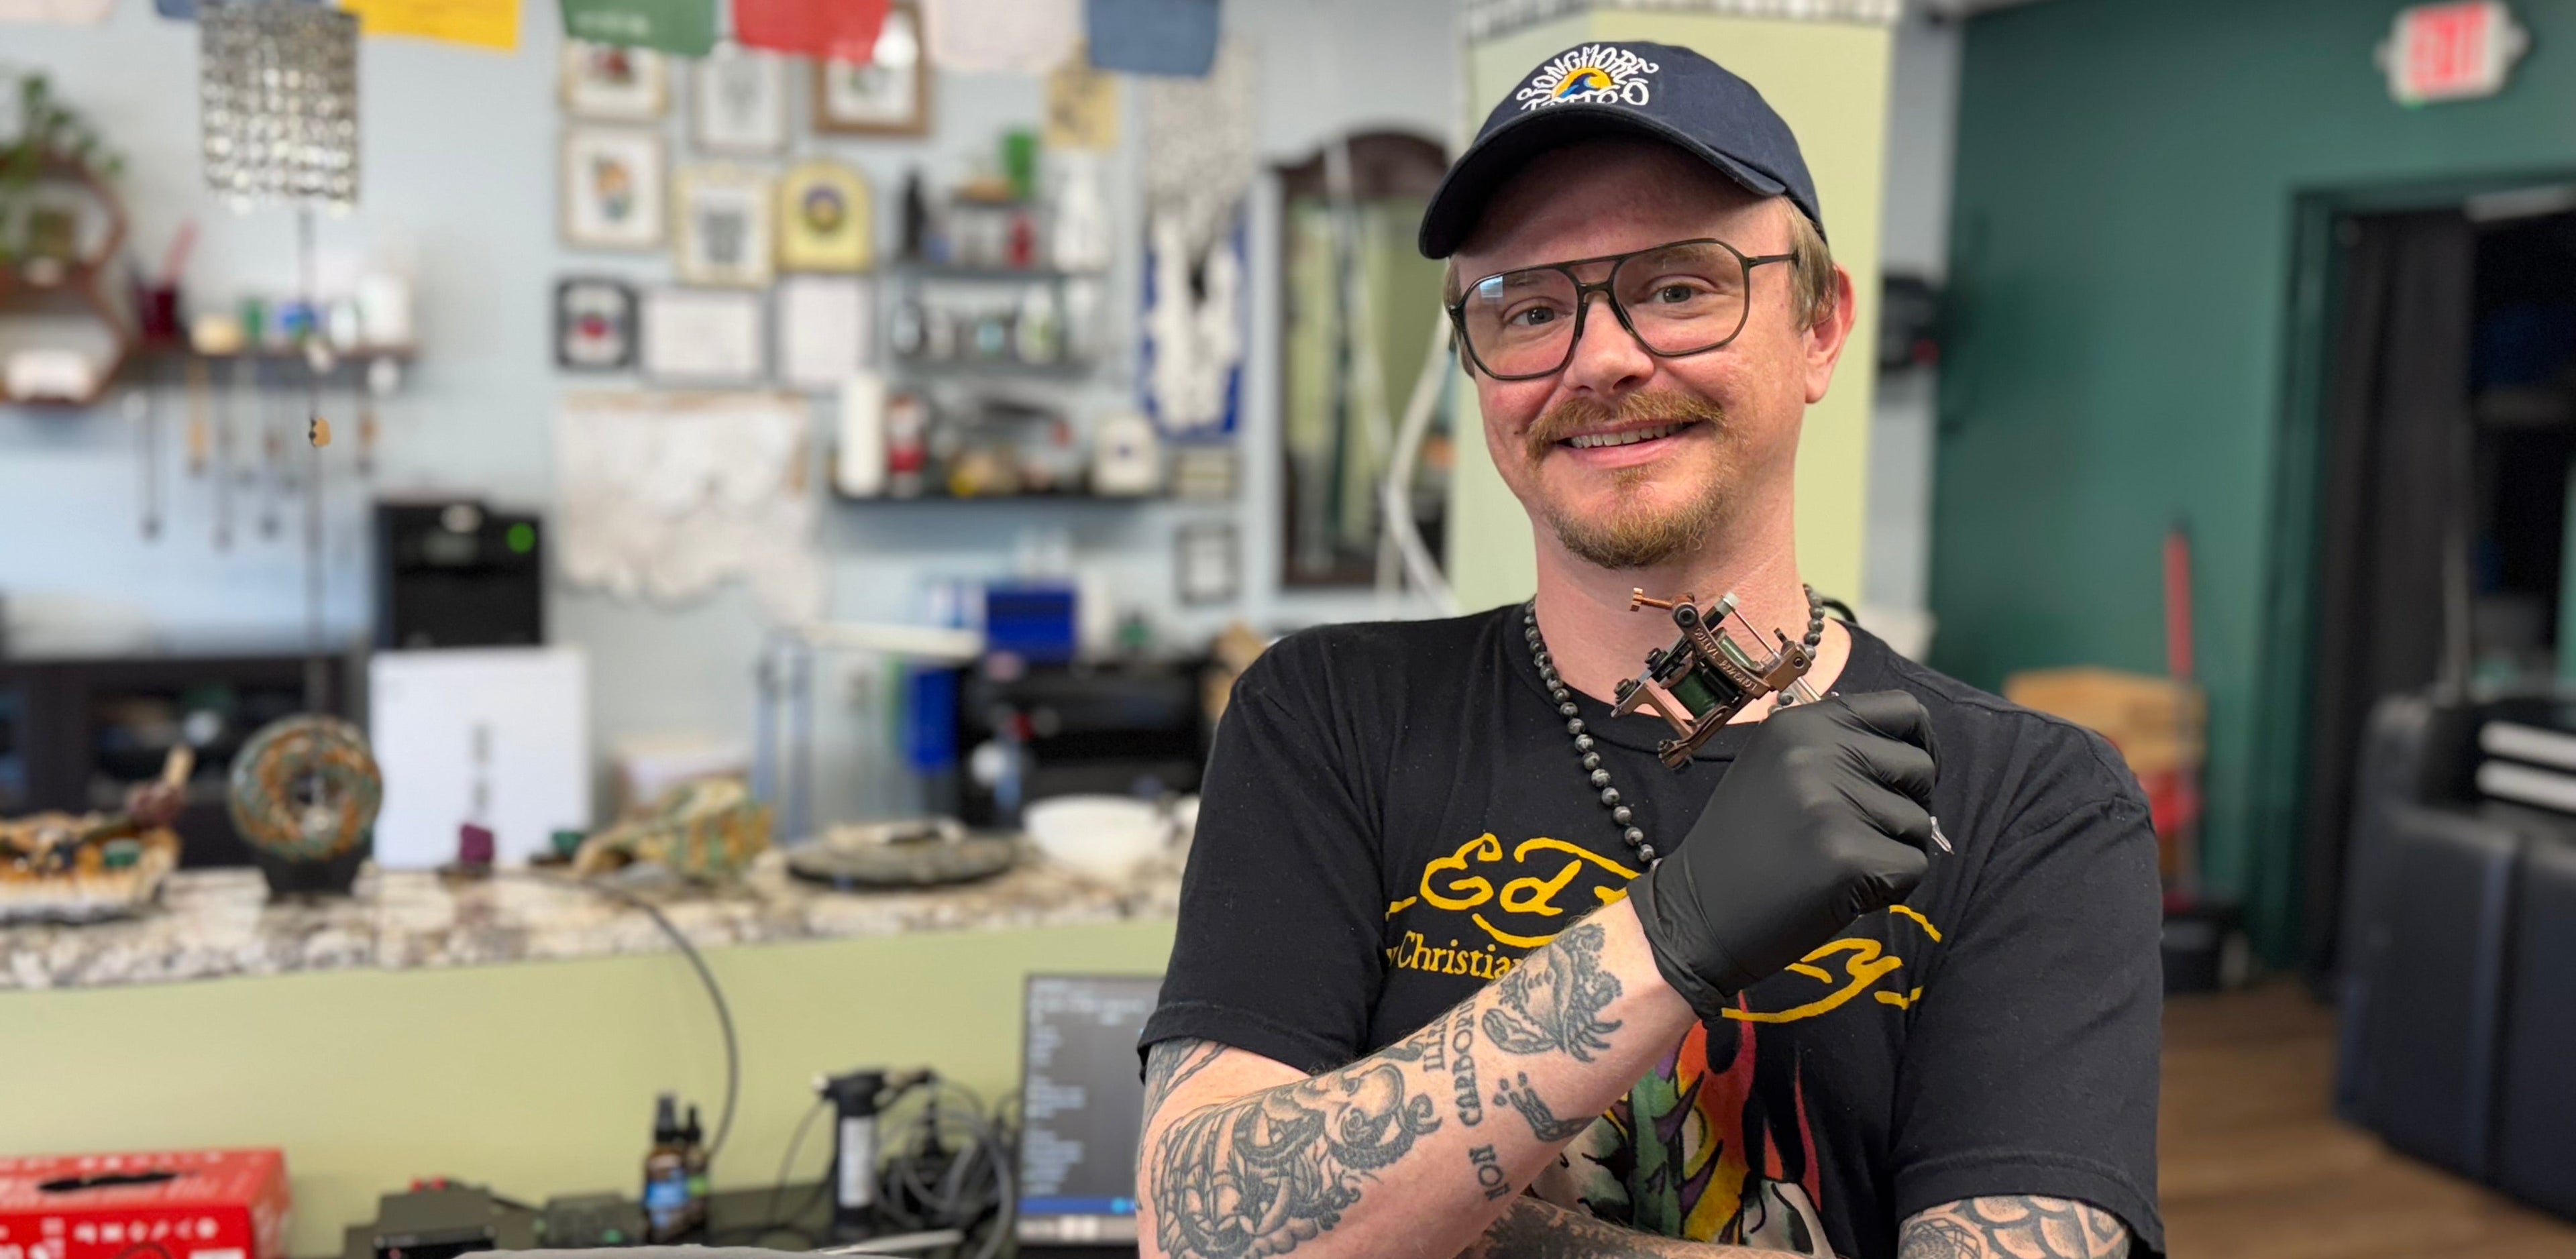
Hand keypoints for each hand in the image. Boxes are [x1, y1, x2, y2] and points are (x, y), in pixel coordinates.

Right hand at [1626, 691, 1938, 1018]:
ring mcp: (1832, 804)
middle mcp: (1815, 753)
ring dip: (1892, 852)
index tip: (1905, 778)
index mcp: (1799, 725)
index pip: (1904, 710)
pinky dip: (1890, 889)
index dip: (1920, 745)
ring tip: (1835, 865)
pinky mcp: (1848, 857)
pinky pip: (1912, 868)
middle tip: (1857, 835)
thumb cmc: (1746, 846)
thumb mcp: (1779, 770)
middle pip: (1920, 769)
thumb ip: (1838, 748)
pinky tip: (1841, 892)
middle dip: (1907, 805)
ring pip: (1919, 824)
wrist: (1696, 915)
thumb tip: (1919, 752)